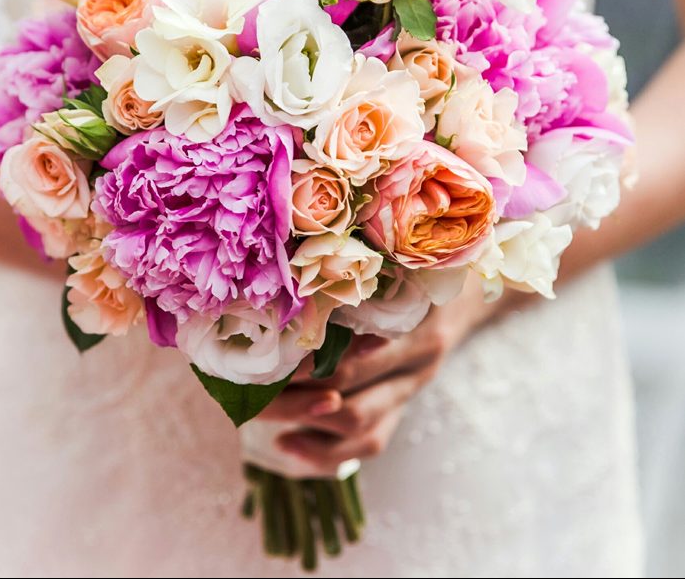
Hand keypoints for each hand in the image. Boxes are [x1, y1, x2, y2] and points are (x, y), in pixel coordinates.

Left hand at [260, 277, 510, 474]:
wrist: (466, 295)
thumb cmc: (421, 268)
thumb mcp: (397, 264)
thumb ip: (357, 278)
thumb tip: (290, 284)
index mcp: (416, 327)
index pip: (351, 363)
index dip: (303, 368)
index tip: (264, 360)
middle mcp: (416, 366)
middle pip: (348, 401)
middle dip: (293, 400)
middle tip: (249, 388)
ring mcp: (410, 392)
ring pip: (359, 430)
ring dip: (305, 425)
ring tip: (259, 414)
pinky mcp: (402, 410)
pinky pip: (369, 444)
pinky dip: (326, 452)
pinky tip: (286, 443)